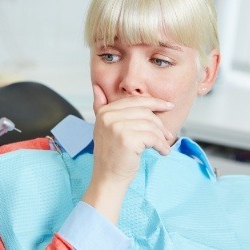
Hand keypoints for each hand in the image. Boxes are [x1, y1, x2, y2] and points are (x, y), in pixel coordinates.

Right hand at [83, 85, 173, 222]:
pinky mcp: (127, 140)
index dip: (154, 103)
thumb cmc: (111, 155)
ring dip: (161, 136)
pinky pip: (153, 137)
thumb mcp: (103, 127)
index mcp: (104, 112)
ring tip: (163, 145)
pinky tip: (162, 151)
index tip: (168, 106)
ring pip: (150, 125)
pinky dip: (161, 145)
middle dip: (159, 123)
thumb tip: (96, 86)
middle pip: (145, 112)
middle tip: (167, 134)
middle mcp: (108, 117)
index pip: (135, 101)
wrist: (108, 178)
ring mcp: (116, 127)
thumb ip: (100, 107)